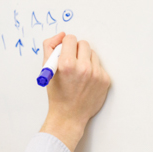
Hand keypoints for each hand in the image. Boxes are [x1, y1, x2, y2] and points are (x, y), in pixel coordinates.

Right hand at [39, 33, 110, 151]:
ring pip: (93, 53)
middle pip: (83, 43)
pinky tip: (86, 81)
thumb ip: (49, 47)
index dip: (65, 45)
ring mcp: (96, 74)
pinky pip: (99, 66)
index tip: (64, 52)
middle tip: (72, 61)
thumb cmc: (57, 94)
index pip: (70, 38)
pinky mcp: (105, 80)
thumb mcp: (47, 70)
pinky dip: (93, 70)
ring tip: (79, 73)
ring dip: (85, 59)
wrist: (69, 116)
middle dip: (76, 50)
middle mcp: (83, 68)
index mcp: (66, 64)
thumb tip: (61, 35)